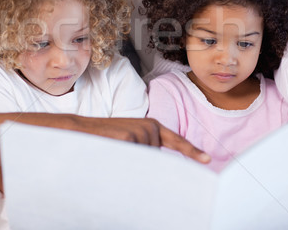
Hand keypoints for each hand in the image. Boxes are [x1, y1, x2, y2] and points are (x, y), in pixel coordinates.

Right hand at [72, 116, 210, 163]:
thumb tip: (157, 158)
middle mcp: (149, 127)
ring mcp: (141, 132)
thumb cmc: (106, 138)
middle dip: (145, 162)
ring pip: (147, 160)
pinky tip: (113, 151)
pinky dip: (126, 162)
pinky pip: (136, 160)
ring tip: (115, 149)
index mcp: (151, 125)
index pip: (175, 140)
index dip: (191, 150)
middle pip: (159, 157)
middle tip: (122, 150)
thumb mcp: (130, 138)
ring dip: (133, 162)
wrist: (80, 129)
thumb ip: (147, 145)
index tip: (207, 159)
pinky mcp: (130, 139)